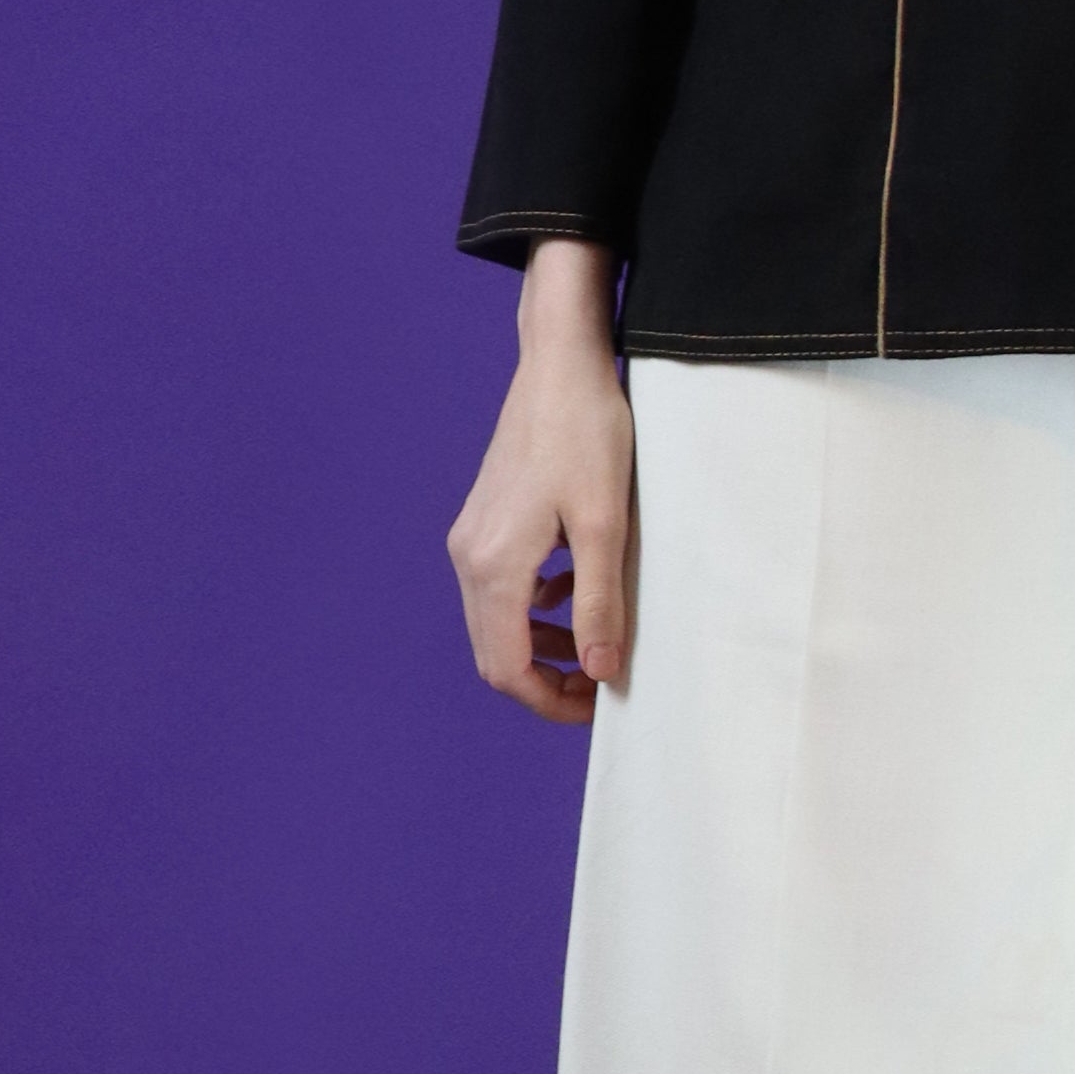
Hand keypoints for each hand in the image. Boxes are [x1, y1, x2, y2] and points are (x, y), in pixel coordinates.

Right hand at [447, 240, 634, 720]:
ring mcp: (472, 537)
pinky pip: (502, 587)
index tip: (596, 709)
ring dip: (542, 645)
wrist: (560, 364)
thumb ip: (599, 604)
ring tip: (596, 643)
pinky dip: (536, 608)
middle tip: (601, 684)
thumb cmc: (587, 434)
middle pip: (495, 653)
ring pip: (498, 622)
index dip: (549, 702)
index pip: (506, 668)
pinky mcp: (486, 521)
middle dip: (546, 680)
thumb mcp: (604, 525)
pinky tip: (574, 592)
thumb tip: (600, 673)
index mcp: (494, 566)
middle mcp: (470, 556)